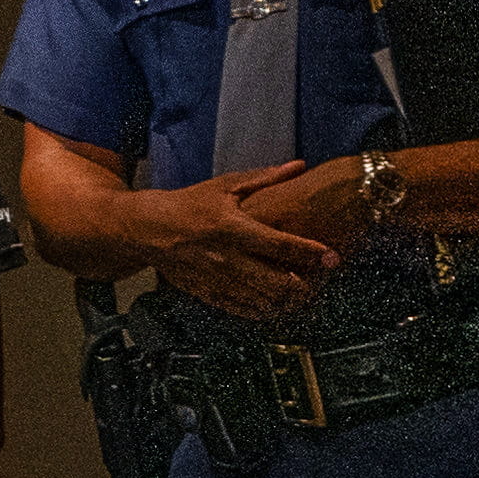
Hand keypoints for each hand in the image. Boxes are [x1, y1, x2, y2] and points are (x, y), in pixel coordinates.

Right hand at [140, 158, 347, 324]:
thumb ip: (265, 178)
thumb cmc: (188, 204)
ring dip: (286, 302)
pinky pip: (240, 309)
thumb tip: (299, 166)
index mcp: (232, 227)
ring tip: (302, 297)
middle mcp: (225, 257)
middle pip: (275, 281)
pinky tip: (274, 307)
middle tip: (320, 283)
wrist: (146, 229)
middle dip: (303, 286)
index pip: (280, 243)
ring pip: (260, 300)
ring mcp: (215, 278)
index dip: (310, 251)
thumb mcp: (225, 185)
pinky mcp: (206, 292)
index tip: (332, 256)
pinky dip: (261, 311)